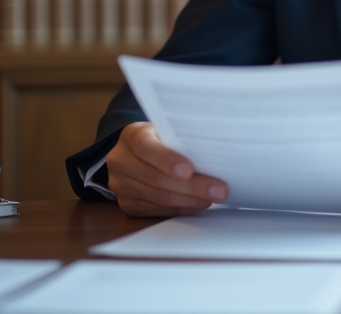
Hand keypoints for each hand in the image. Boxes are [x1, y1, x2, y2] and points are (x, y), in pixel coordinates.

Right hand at [105, 122, 228, 216]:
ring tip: (213, 198)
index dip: (167, 160)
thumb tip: (214, 154)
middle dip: (192, 186)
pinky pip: (157, 210)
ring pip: (159, 198)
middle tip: (219, 190)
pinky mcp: (128, 204)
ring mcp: (121, 185)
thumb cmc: (161, 138)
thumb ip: (181, 138)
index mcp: (131, 135)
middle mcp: (120, 161)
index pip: (145, 147)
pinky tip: (198, 205)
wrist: (136, 152)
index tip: (190, 170)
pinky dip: (181, 209)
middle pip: (156, 178)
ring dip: (190, 200)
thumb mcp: (167, 129)